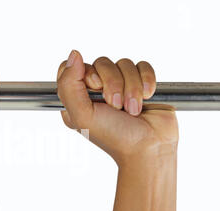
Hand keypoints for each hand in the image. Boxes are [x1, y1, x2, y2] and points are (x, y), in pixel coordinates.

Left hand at [56, 50, 177, 165]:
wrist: (150, 147)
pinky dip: (146, 81)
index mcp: (77, 98)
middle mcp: (97, 90)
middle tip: (117, 106)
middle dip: (113, 84)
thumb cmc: (115, 137)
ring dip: (132, 87)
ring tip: (133, 109)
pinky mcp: (141, 83)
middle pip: (101, 62)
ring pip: (123, 63)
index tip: (95, 89)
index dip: (85, 73)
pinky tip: (148, 98)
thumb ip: (69, 85)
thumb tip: (74, 54)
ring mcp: (120, 85)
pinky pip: (142, 66)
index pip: (72, 67)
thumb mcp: (83, 115)